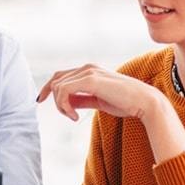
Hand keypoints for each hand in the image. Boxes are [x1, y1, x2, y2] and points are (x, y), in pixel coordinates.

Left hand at [37, 64, 158, 121]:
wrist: (144, 102)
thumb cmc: (126, 102)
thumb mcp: (98, 101)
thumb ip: (82, 99)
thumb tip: (68, 103)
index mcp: (90, 70)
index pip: (60, 76)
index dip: (48, 88)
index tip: (40, 100)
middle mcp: (87, 68)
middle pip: (56, 79)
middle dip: (53, 98)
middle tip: (67, 115)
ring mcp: (89, 72)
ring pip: (59, 86)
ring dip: (61, 105)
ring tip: (74, 117)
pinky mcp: (91, 80)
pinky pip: (65, 91)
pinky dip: (65, 105)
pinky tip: (75, 116)